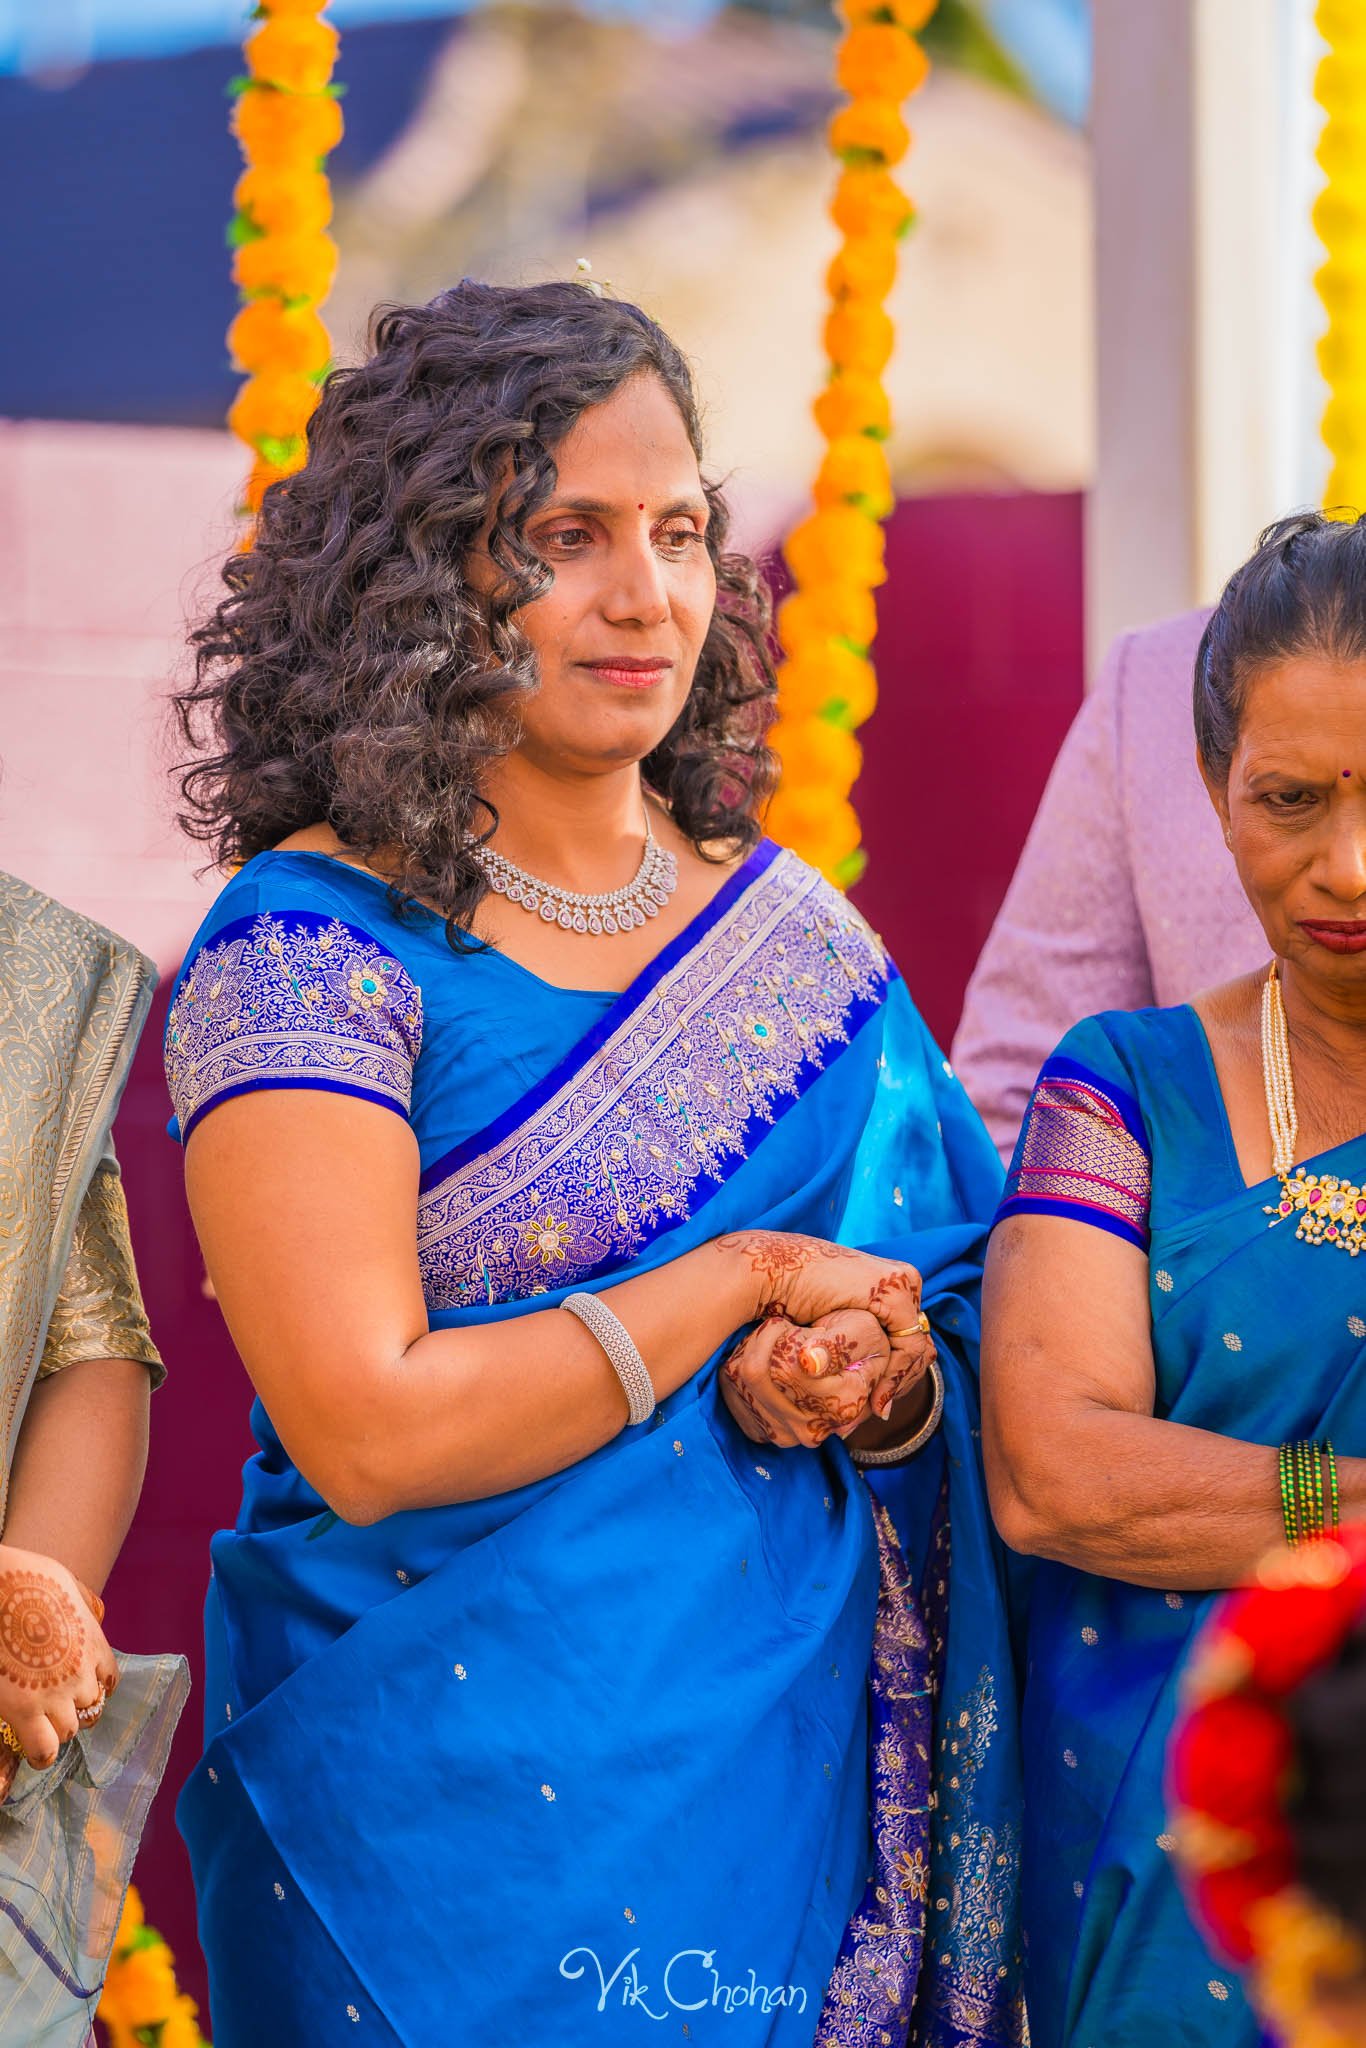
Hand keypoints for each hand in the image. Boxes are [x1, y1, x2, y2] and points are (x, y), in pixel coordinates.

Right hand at [0, 1547, 116, 1784]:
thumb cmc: (24, 1578)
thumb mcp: (66, 1583)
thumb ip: (82, 1604)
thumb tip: (93, 1615)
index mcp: (93, 1642)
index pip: (108, 1678)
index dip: (92, 1684)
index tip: (77, 1685)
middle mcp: (81, 1673)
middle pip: (89, 1704)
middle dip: (71, 1705)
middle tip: (49, 1700)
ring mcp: (56, 1695)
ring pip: (70, 1729)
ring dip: (56, 1727)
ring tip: (38, 1723)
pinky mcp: (25, 1711)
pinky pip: (44, 1750)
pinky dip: (41, 1755)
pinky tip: (35, 1753)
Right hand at [717, 1232, 928, 1424]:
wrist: (771, 1274)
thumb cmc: (791, 1303)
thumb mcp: (831, 1330)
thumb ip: (851, 1348)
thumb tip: (872, 1391)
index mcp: (889, 1285)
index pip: (910, 1337)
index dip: (898, 1372)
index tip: (880, 1405)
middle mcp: (901, 1279)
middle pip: (917, 1343)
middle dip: (902, 1379)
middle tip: (882, 1410)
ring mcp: (900, 1281)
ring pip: (917, 1346)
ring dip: (898, 1380)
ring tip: (878, 1407)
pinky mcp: (893, 1289)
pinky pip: (909, 1344)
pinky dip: (894, 1374)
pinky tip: (875, 1397)